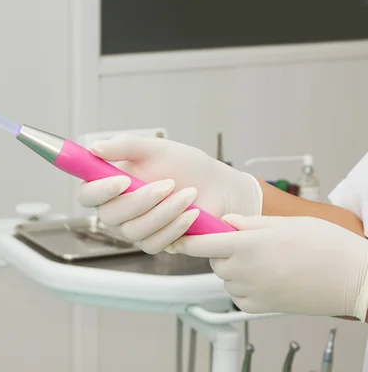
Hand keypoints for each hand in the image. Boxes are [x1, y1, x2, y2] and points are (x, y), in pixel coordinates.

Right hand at [77, 134, 261, 253]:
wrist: (218, 187)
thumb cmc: (185, 166)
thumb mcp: (155, 148)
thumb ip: (124, 146)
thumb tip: (94, 147)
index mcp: (110, 185)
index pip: (87, 195)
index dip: (99, 191)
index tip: (122, 180)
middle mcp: (117, 210)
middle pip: (108, 216)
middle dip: (140, 201)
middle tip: (168, 184)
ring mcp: (133, 229)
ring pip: (134, 230)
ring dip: (164, 212)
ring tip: (188, 194)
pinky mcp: (153, 243)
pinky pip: (154, 243)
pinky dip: (174, 227)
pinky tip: (191, 214)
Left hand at [168, 215, 367, 318]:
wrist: (352, 279)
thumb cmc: (324, 246)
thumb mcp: (282, 223)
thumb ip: (246, 223)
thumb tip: (224, 222)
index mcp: (246, 245)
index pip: (198, 244)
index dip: (185, 238)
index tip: (178, 234)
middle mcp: (242, 270)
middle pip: (212, 259)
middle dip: (221, 249)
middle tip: (248, 242)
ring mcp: (250, 291)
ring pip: (225, 276)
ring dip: (234, 267)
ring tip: (267, 259)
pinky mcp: (257, 307)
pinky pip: (237, 293)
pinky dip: (244, 284)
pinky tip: (268, 276)